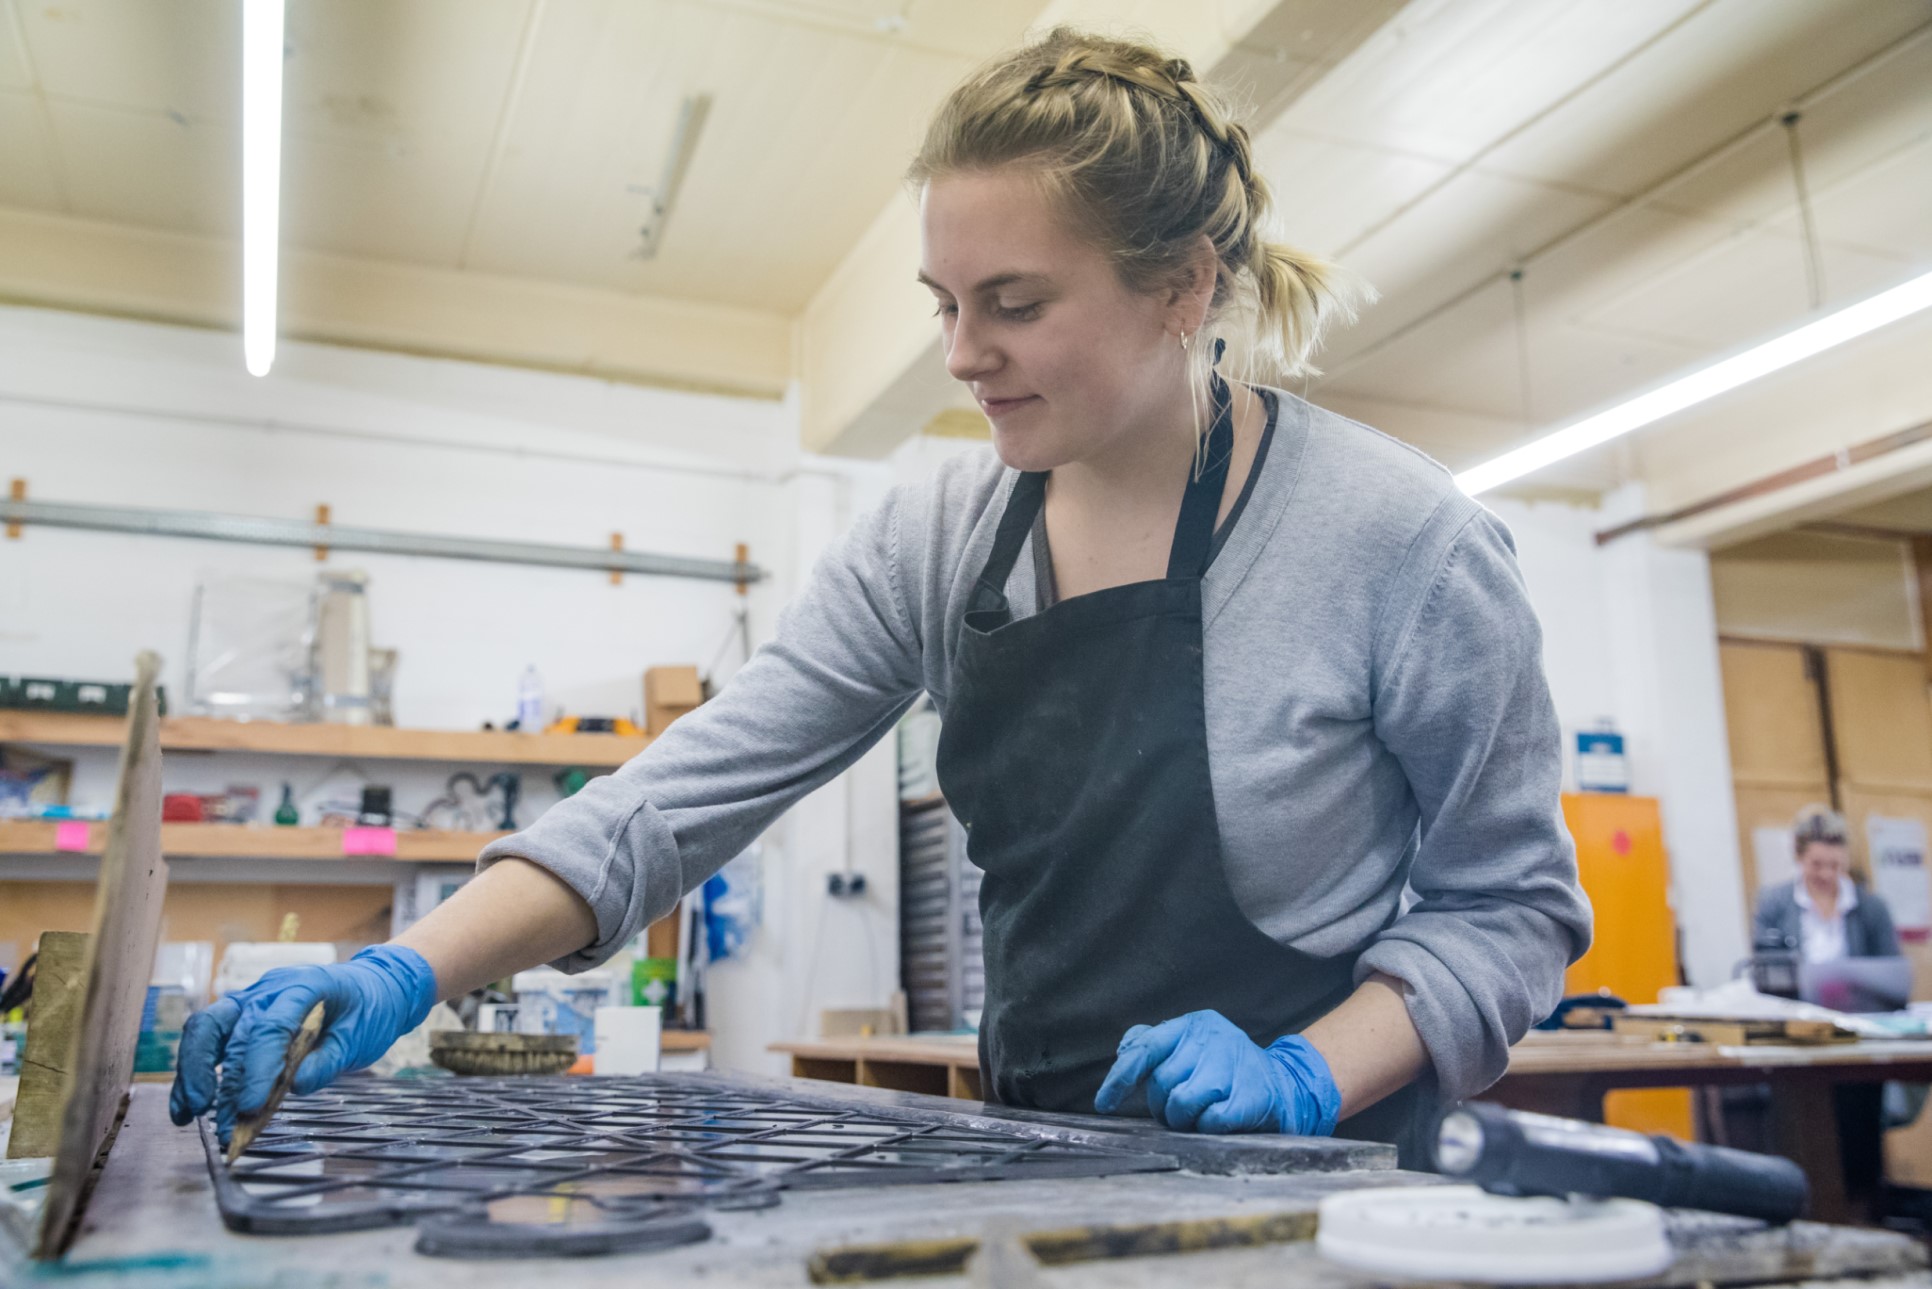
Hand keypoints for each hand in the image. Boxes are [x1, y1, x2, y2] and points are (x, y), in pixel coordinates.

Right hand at [169, 945, 436, 1143]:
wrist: (373, 987)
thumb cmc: (368, 1010)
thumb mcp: (361, 1037)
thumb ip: (329, 1060)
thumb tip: (295, 1086)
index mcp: (304, 987)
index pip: (271, 1027)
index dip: (258, 1069)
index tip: (250, 1108)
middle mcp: (269, 989)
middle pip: (235, 1034)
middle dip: (228, 1086)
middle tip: (226, 1129)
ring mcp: (250, 999)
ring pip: (207, 1030)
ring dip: (194, 1074)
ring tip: (188, 1116)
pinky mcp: (239, 1016)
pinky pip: (208, 1039)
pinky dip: (193, 1072)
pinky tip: (185, 1107)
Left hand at [1093, 1009, 1340, 1134]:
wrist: (1282, 1084)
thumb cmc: (1225, 1068)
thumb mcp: (1192, 1045)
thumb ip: (1155, 1043)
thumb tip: (1125, 1050)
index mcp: (1194, 1024)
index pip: (1145, 1048)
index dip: (1120, 1078)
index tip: (1104, 1103)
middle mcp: (1213, 1038)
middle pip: (1162, 1082)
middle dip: (1163, 1105)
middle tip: (1179, 1108)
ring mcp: (1233, 1066)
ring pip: (1181, 1103)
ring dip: (1183, 1119)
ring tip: (1197, 1114)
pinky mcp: (1249, 1096)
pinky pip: (1208, 1121)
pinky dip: (1207, 1127)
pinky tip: (1217, 1119)